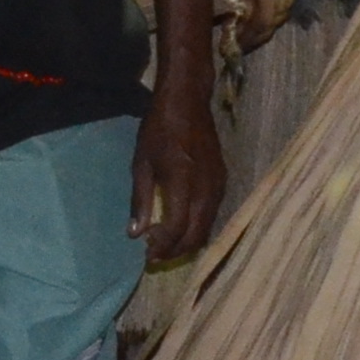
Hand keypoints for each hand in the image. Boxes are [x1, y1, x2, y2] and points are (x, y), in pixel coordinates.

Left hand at [133, 101, 225, 264]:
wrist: (187, 102)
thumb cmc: (158, 130)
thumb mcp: (141, 163)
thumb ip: (139, 200)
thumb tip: (135, 233)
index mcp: (182, 182)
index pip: (176, 227)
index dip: (162, 246)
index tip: (146, 255)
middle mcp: (206, 188)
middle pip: (196, 234)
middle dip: (175, 251)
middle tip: (155, 257)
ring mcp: (219, 185)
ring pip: (207, 227)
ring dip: (187, 242)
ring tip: (165, 245)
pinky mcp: (223, 181)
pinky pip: (212, 214)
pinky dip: (197, 227)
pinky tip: (181, 225)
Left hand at [211, 0, 295, 46]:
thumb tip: (224, 10)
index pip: (257, 26)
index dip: (245, 41)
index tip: (230, 49)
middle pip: (273, 24)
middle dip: (257, 37)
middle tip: (239, 43)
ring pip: (281, 12)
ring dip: (266, 24)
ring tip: (249, 28)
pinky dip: (272, 9)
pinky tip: (258, 5)